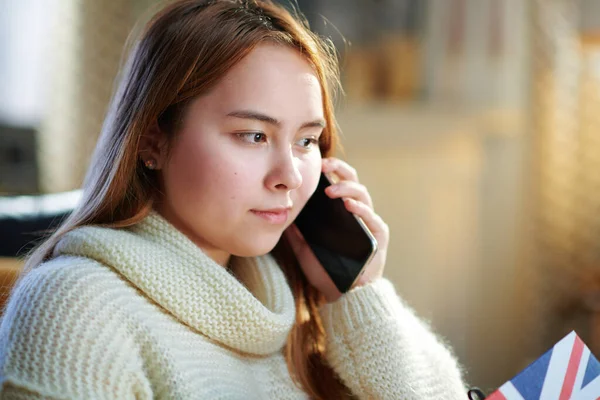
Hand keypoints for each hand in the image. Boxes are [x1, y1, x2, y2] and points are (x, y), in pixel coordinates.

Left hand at [284, 157, 389, 302]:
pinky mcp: (379, 239)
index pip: (340, 183)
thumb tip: (280, 215)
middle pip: (354, 182)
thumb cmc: (326, 271)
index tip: (318, 163)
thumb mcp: (304, 249)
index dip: (332, 170)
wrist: (343, 297)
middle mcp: (359, 214)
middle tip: (325, 166)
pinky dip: (362, 211)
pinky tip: (350, 206)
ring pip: (363, 197)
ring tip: (332, 190)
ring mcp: (370, 225)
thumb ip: (295, 233)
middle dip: (340, 171)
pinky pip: (373, 220)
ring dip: (348, 190)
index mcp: (342, 213)